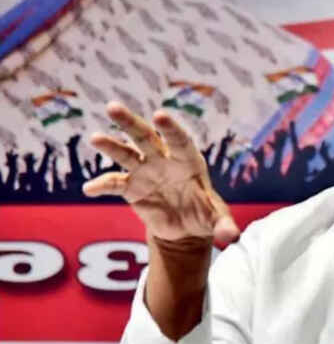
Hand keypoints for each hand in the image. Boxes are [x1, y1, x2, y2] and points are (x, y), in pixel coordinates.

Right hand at [82, 101, 239, 244]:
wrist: (185, 228)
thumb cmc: (205, 214)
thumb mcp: (216, 220)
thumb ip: (224, 225)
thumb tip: (232, 236)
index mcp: (188, 161)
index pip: (180, 140)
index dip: (170, 128)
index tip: (160, 115)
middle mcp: (164, 160)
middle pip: (146, 137)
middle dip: (130, 123)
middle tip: (113, 107)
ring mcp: (145, 171)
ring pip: (126, 153)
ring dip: (110, 146)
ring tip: (96, 138)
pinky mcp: (131, 187)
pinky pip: (114, 184)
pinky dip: (102, 185)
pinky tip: (89, 189)